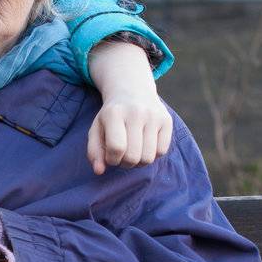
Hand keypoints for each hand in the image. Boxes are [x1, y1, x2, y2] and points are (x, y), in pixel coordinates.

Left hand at [86, 37, 172, 173]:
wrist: (133, 90)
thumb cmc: (111, 116)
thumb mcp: (96, 129)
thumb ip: (94, 152)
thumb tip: (99, 171)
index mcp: (114, 113)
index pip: (116, 148)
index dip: (112, 159)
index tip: (110, 154)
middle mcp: (136, 112)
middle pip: (133, 157)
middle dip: (125, 163)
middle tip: (122, 154)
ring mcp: (154, 115)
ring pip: (148, 158)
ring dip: (139, 162)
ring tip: (133, 150)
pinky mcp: (167, 120)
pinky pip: (162, 152)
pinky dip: (153, 154)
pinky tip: (145, 145)